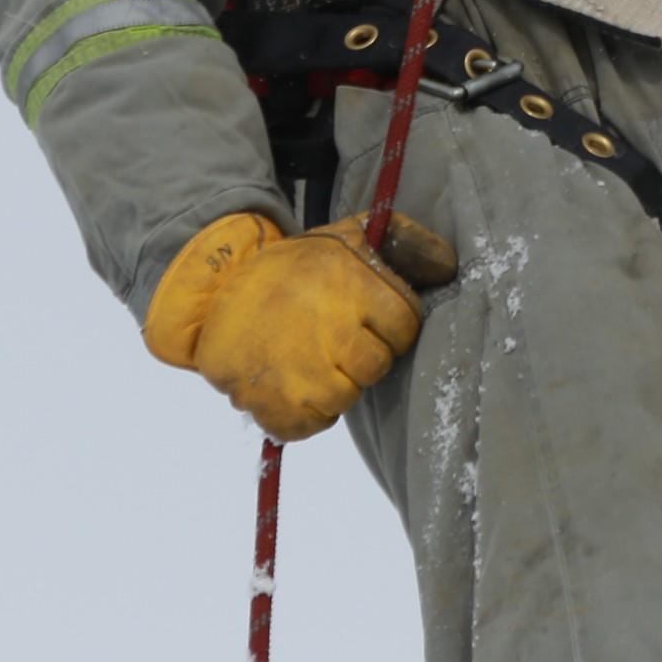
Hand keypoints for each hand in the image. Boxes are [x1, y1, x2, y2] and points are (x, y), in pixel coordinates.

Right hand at [143, 211, 454, 439]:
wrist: (213, 291)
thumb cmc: (294, 266)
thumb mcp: (350, 235)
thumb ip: (404, 242)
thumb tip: (448, 266)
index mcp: (353, 289)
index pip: (405, 325)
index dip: (390, 322)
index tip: (367, 314)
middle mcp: (331, 335)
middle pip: (376, 365)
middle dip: (361, 353)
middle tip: (333, 335)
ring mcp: (301, 376)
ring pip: (345, 397)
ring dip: (333, 382)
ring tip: (308, 355)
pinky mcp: (273, 407)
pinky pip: (311, 426)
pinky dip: (304, 412)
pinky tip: (291, 381)